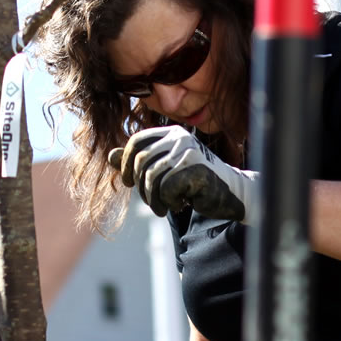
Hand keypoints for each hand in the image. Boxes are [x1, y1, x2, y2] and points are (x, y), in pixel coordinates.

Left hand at [108, 127, 255, 222]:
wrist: (230, 193)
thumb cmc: (195, 181)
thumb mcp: (164, 169)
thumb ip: (139, 162)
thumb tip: (110, 156)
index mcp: (171, 133)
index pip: (136, 142)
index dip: (126, 163)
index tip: (130, 183)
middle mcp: (180, 138)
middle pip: (141, 161)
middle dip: (141, 187)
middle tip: (152, 201)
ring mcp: (189, 152)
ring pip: (152, 177)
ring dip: (153, 199)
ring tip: (163, 207)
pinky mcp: (197, 170)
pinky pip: (167, 188)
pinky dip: (169, 202)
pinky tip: (181, 203)